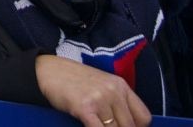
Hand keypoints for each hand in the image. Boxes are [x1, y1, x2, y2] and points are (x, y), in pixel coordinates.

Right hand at [36, 55, 150, 126]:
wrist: (48, 71)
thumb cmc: (74, 81)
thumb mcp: (101, 85)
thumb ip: (117, 102)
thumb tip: (127, 124)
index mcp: (121, 86)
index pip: (144, 117)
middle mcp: (114, 91)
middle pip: (130, 126)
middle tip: (106, 126)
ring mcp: (100, 99)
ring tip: (98, 126)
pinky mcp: (85, 107)